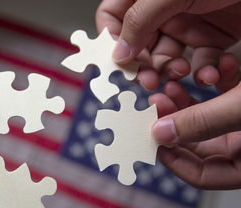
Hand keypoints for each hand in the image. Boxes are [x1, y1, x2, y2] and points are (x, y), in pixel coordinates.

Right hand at [96, 0, 240, 90]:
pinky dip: (202, 72)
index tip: (118, 60)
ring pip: (166, 58)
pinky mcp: (212, 37)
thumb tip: (118, 52)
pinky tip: (207, 73)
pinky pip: (199, 61)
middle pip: (138, 44)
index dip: (112, 39)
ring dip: (171, 70)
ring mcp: (187, 24)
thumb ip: (139, 20)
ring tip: (181, 71)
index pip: (113, 17)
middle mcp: (163, 10)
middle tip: (148, 80)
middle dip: (143, 64)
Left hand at [150, 80, 240, 188]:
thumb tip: (160, 132)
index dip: (172, 159)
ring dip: (188, 100)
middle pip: (199, 143)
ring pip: (208, 118)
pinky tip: (213, 68)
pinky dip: (217, 80)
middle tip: (157, 102)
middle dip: (174, 121)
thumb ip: (203, 122)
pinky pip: (228, 96)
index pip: (200, 176)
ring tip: (171, 85)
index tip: (151, 138)